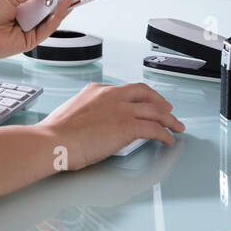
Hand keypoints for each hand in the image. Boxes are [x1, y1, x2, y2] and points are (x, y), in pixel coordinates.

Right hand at [40, 82, 183, 170]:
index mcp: (96, 91)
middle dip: (159, 101)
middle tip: (168, 109)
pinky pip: (154, 128)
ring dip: (169, 119)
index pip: (124, 90)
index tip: (143, 102)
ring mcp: (121, 109)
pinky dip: (165, 134)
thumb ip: (87, 112)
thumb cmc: (56, 133)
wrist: (53, 140)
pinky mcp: (128, 126)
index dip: (139, 96)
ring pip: (155, 110)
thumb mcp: (72, 112)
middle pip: (145, 93)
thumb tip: (92, 123)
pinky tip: (168, 139)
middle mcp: (112, 95)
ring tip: (176, 126)